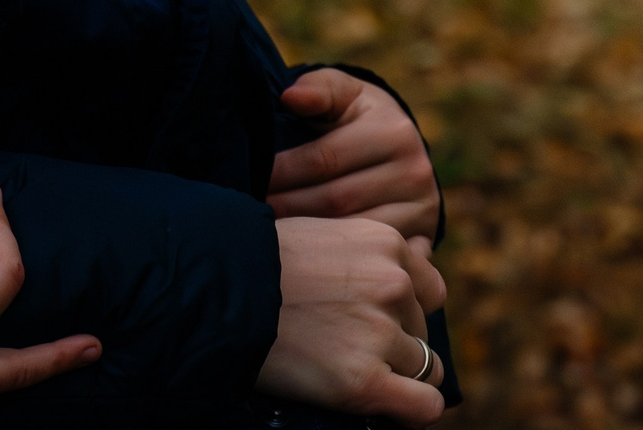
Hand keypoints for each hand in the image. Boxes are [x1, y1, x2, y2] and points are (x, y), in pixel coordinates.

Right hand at [256, 217, 448, 424]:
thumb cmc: (260, 259)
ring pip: (423, 368)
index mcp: (385, 244)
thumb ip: (377, 248)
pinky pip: (422, 406)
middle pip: (421, 330)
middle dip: (393, 339)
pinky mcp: (363, 381)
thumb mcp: (324, 233)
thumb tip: (425, 248)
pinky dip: (413, 409)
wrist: (214, 289)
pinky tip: (388, 405)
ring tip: (345, 366)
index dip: (403, 309)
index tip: (371, 317)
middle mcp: (393, 285)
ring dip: (393, 372)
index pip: (429, 290)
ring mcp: (380, 333)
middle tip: (342, 341)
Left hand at [269, 69, 441, 239]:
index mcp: (393, 131)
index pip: (324, 158)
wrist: (400, 145)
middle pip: (336, 200)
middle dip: (289, 207)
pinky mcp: (424, 237)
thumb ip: (317, 89)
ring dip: (310, 237)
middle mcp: (416, 171)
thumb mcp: (341, 91)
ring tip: (275, 234)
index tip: (252, 180)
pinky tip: (311, 255)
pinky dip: (341, 257)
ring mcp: (423, 208)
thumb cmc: (357, 115)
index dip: (282, 172)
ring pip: (353, 232)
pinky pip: (373, 254)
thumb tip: (290, 96)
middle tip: (255, 214)